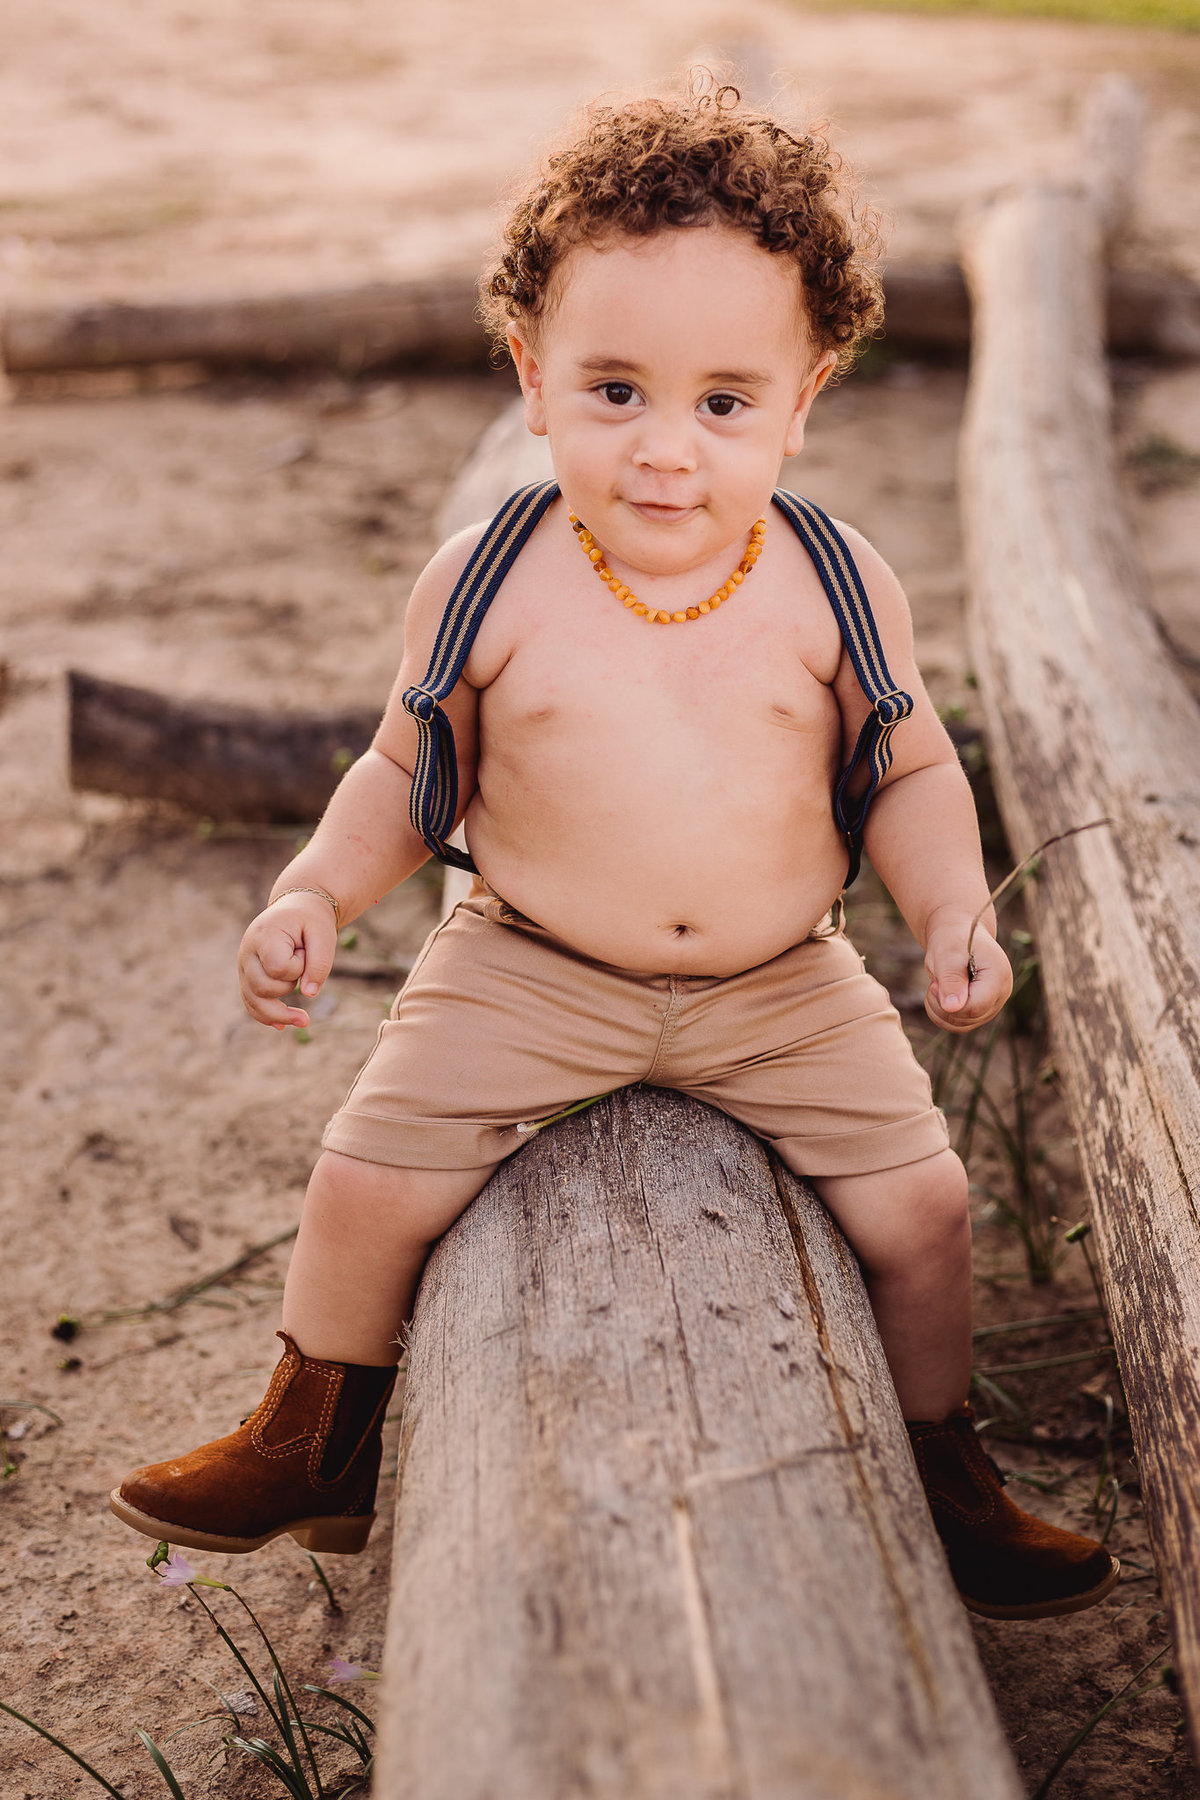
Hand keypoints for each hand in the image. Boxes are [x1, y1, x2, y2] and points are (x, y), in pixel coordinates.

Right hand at [238, 894, 338, 1029]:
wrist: (297, 909)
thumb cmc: (311, 920)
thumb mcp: (323, 934)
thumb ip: (319, 963)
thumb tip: (309, 995)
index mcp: (264, 935)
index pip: (277, 968)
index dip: (297, 968)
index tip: (304, 952)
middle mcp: (247, 952)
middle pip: (262, 988)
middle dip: (288, 986)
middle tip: (302, 964)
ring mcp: (244, 966)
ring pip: (253, 1001)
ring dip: (279, 1013)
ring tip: (305, 1021)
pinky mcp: (248, 977)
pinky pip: (251, 1003)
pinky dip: (266, 1016)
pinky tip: (282, 1026)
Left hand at [923, 917, 1012, 1033]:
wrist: (958, 935)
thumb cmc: (953, 940)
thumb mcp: (948, 955)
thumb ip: (951, 980)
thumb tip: (952, 1008)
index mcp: (999, 976)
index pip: (975, 1007)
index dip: (949, 1002)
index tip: (936, 984)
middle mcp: (1001, 994)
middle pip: (968, 1018)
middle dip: (942, 1005)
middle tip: (935, 982)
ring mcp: (992, 1005)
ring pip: (961, 1025)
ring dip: (939, 1010)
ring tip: (938, 985)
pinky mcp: (980, 1011)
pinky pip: (958, 1025)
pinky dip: (941, 1015)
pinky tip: (938, 995)